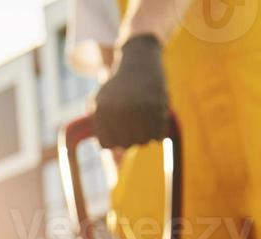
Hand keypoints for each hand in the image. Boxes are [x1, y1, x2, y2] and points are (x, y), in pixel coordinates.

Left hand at [91, 34, 168, 149]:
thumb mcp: (101, 103)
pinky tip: (155, 116)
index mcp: (101, 111)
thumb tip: (113, 155)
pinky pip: (159, 135)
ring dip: (146, 133)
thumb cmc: (119, 86)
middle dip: (130, 136)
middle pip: (125, 145)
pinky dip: (159, 130)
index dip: (114, 138)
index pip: (107, 145)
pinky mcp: (157, 107)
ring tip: (144, 116)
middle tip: (134, 118)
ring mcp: (138, 109)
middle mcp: (118, 111)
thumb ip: (102, 128)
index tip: (118, 124)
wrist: (140, 60)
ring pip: (143, 142)